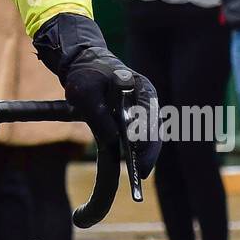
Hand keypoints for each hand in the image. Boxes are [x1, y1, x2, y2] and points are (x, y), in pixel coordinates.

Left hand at [32, 12, 159, 178]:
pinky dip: (141, 152)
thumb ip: (97, 114)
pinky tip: (137, 168)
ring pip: (153, 135)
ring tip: (139, 175)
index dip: (145, 133)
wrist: (86, 64)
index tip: (137, 148)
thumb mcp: (84, 93)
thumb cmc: (87, 76)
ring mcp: (145, 108)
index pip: (149, 112)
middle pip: (155, 127)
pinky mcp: (138, 119)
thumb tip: (113, 140)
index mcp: (140, 86)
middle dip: (149, 151)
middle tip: (141, 172)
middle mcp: (148, 98)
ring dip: (147, 154)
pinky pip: (144, 137)